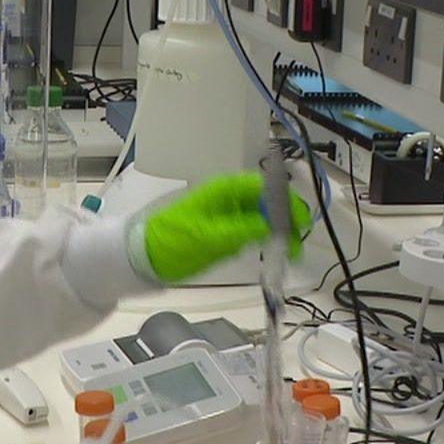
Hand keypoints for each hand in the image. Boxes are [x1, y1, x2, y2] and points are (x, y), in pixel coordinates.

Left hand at [137, 171, 310, 283]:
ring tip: (289, 254)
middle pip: (269, 203)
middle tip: (296, 247)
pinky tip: (271, 253)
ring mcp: (227, 213)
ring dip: (278, 233)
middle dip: (286, 222)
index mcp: (225, 189)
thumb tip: (275, 226)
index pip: (267, 188)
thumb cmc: (172, 241)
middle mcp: (229, 197)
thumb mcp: (211, 237)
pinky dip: (263, 240)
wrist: (142, 255)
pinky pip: (251, 230)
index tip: (301, 225)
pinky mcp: (223, 229)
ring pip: (263, 217)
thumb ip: (245, 230)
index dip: (288, 204)